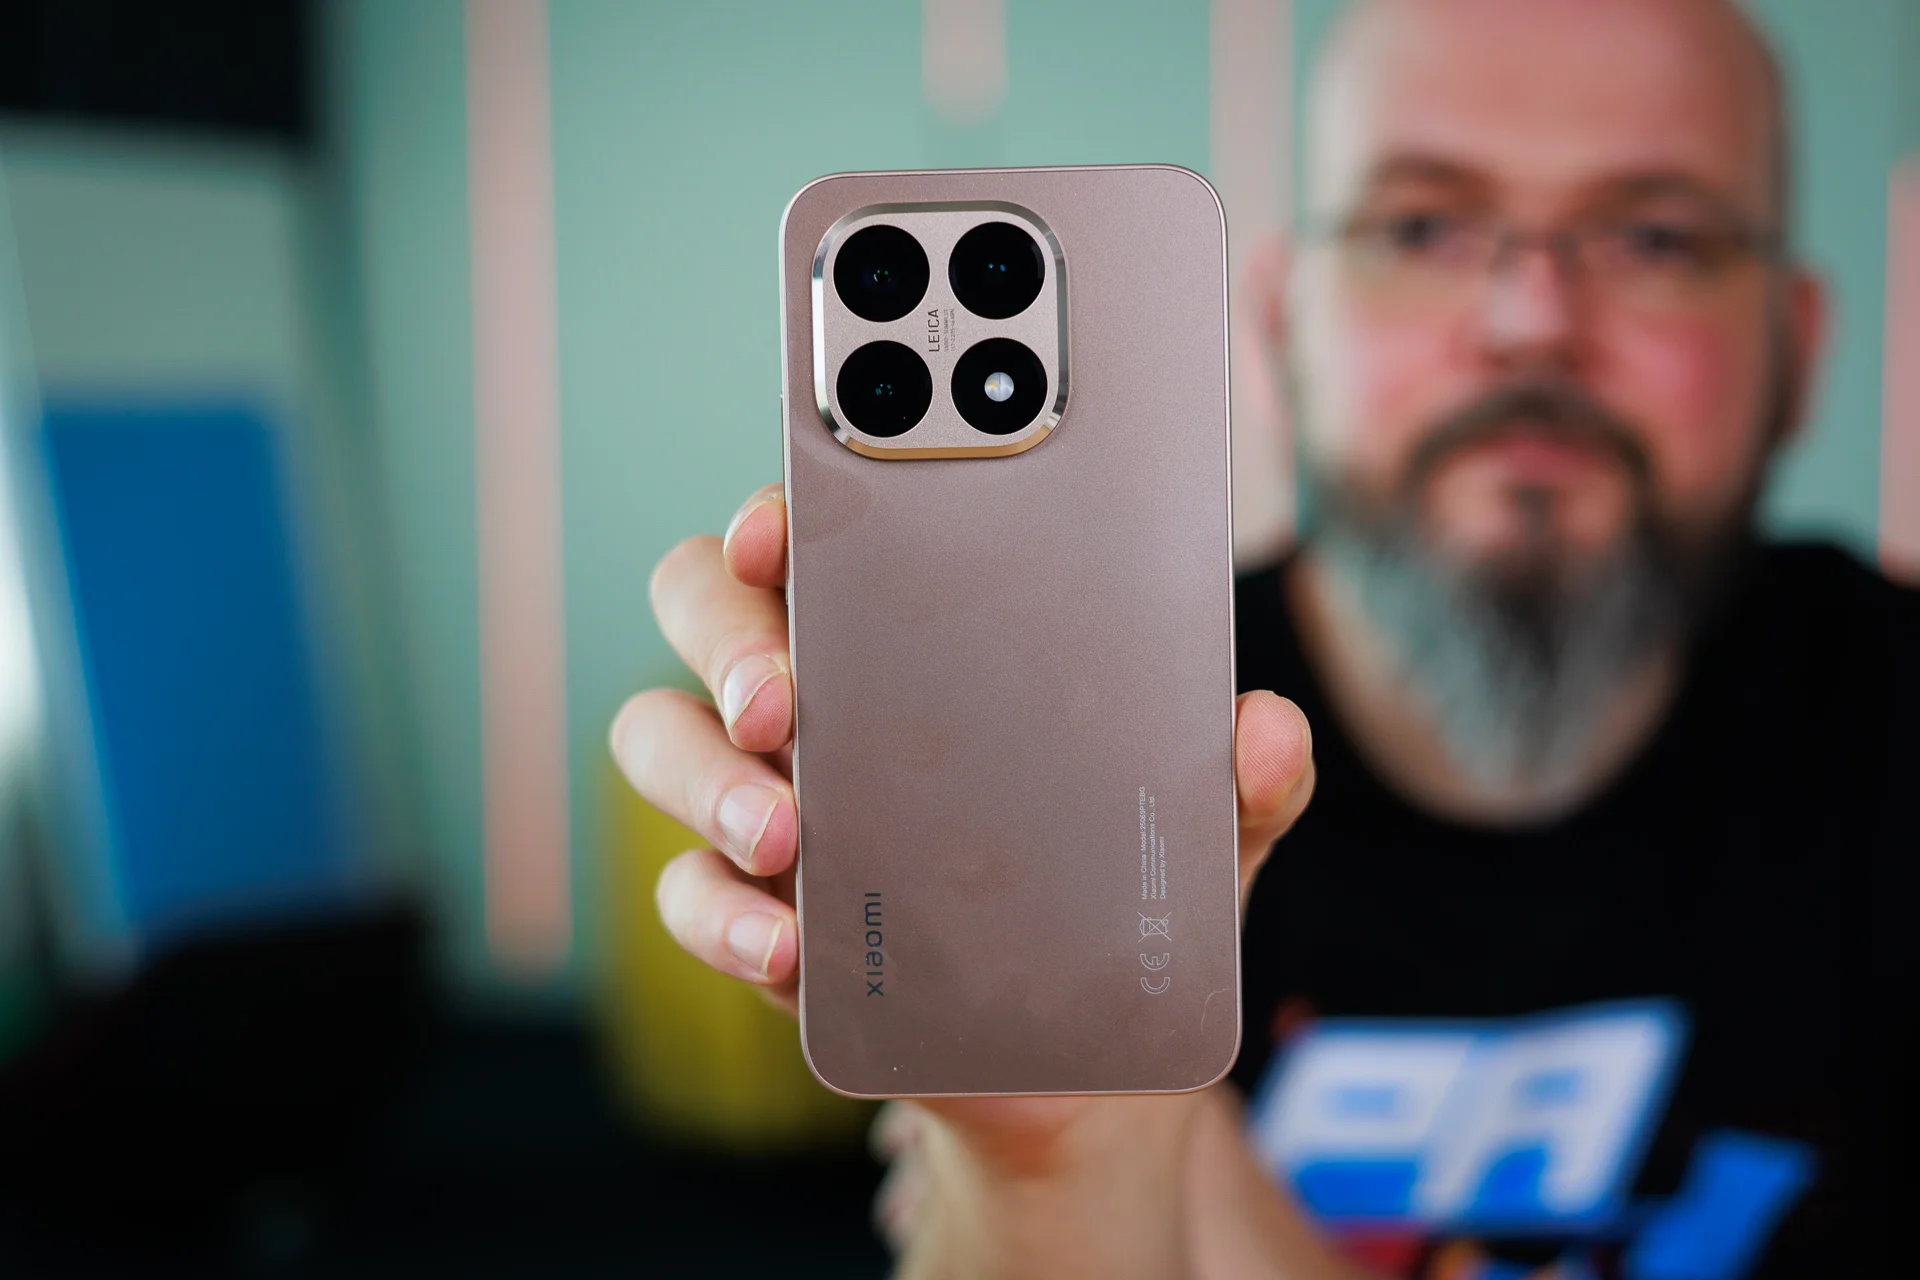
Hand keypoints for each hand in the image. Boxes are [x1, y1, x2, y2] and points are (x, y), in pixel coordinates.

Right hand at [611, 483, 1315, 1277]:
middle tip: (783, 696)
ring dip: (704, 775)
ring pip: (658, 736)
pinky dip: (718, 915)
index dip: (784, 507)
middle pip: (702, 601)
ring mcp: (765, 798)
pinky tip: (784, 948)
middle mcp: (815, 694)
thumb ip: (1240, 780)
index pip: (819, 531)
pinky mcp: (750, 910)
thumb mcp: (1198, 834)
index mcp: (910, 633)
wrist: (1073, 1057)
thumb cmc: (1116, 893)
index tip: (790, 521)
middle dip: (725, 632)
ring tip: (783, 832)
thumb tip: (1266, 728)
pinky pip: (682, 892)